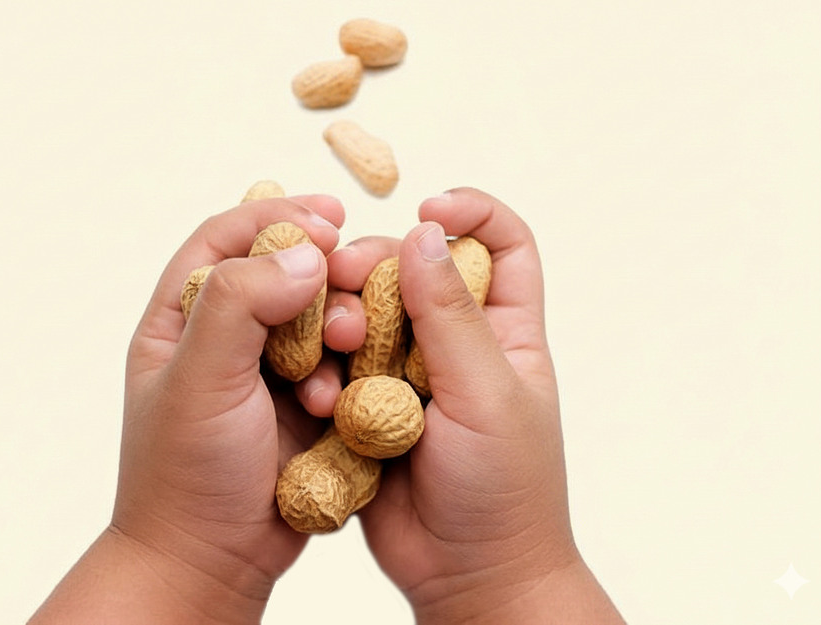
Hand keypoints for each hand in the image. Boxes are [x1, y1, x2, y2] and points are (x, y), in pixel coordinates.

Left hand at [31, 195, 342, 623]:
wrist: (210, 562)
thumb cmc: (185, 475)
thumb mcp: (200, 380)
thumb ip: (240, 306)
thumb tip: (304, 256)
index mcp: (180, 318)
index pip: (225, 239)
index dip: (276, 217)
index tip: (329, 218)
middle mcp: (222, 336)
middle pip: (279, 272)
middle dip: (320, 272)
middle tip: (352, 278)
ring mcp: (264, 371)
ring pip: (315, 319)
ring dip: (340, 322)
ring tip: (350, 342)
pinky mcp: (301, 405)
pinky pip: (337, 365)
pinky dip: (348, 368)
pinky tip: (343, 393)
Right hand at [328, 188, 623, 622]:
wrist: (469, 577)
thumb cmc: (505, 493)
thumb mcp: (486, 395)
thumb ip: (451, 316)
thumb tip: (425, 232)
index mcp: (503, 332)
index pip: (501, 244)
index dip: (470, 211)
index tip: (427, 207)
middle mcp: (454, 345)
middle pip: (413, 270)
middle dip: (377, 263)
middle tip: (346, 276)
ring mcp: (407, 377)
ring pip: (366, 317)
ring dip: (342, 319)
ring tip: (332, 346)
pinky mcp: (367, 410)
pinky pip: (338, 368)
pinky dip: (323, 368)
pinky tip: (315, 386)